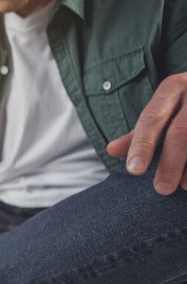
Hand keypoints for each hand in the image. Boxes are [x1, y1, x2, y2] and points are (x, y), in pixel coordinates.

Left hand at [107, 72, 186, 194]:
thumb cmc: (185, 105)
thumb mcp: (163, 110)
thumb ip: (139, 133)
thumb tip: (111, 150)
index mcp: (173, 88)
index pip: (152, 118)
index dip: (142, 145)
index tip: (134, 171)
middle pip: (180, 132)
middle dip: (169, 164)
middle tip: (161, 189)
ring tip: (184, 187)